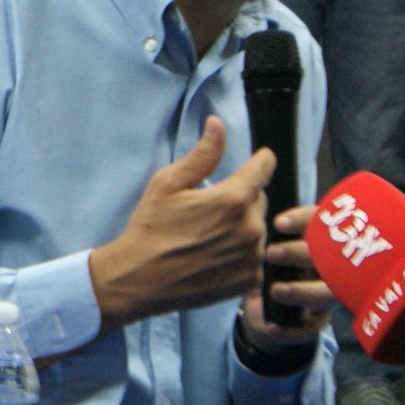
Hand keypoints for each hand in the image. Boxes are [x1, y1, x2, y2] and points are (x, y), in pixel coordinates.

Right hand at [88, 117, 273, 326]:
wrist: (139, 280)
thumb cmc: (150, 230)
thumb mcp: (168, 184)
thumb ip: (201, 155)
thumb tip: (217, 125)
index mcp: (233, 199)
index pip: (264, 168)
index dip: (259, 160)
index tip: (257, 160)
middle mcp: (250, 228)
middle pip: (259, 200)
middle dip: (241, 198)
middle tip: (209, 209)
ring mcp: (252, 257)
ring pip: (257, 229)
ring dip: (241, 227)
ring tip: (208, 236)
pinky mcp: (249, 279)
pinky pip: (254, 256)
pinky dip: (240, 253)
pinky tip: (213, 255)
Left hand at [243, 202, 337, 349]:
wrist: (266, 309)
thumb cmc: (264, 265)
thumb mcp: (261, 241)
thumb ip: (258, 222)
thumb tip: (243, 192)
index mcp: (316, 240)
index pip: (319, 222)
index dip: (302, 221)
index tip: (278, 222)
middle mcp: (327, 266)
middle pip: (325, 256)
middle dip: (299, 254)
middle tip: (271, 253)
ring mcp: (325, 295)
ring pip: (325, 293)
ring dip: (302, 291)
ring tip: (275, 290)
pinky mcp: (315, 322)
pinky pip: (308, 328)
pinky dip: (289, 329)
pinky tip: (269, 325)